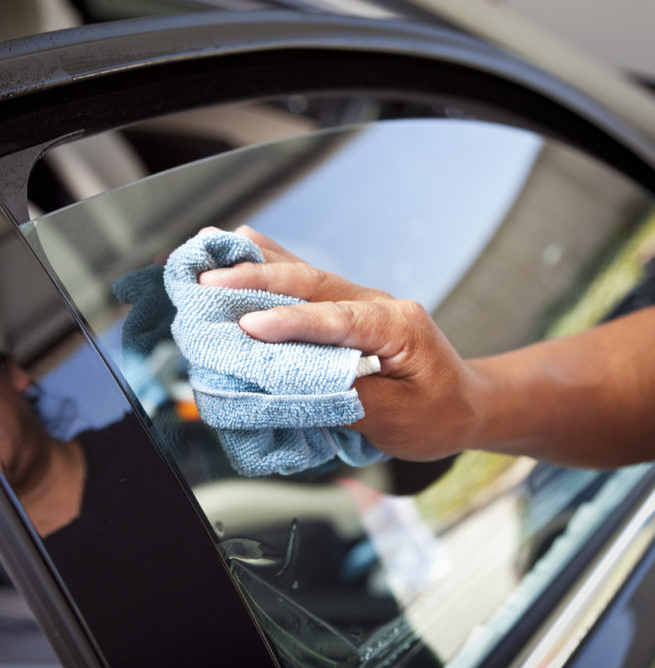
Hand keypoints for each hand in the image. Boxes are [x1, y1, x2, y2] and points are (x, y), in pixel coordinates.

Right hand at [198, 226, 482, 460]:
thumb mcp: (398, 419)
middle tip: (208, 282)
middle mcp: (375, 302)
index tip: (248, 326)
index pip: (337, 320)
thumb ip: (347, 395)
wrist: (465, 404)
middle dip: (256, 280)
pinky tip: (242, 242)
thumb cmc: (436, 415)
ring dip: (254, 263)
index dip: (290, 323)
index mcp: (396, 326)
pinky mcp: (345, 305)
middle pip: (311, 283)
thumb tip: (295, 381)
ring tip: (211, 245)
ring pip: (302, 273)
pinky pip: (304, 278)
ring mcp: (360, 298)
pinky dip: (269, 262)